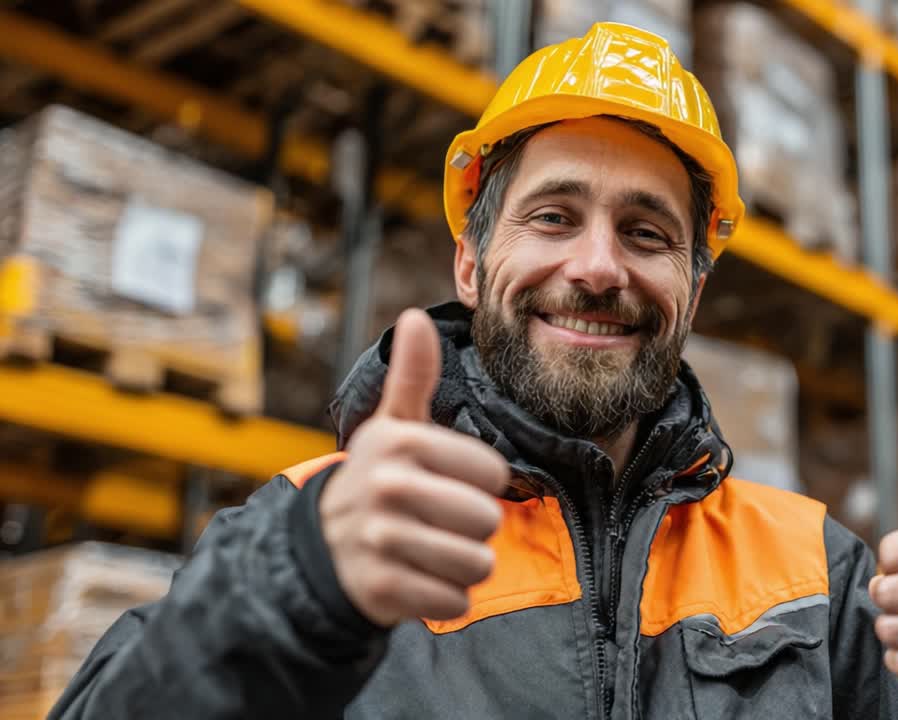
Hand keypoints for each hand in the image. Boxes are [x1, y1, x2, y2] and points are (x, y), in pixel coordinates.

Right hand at [320, 308, 509, 626]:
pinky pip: (453, 601)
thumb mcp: (392, 426)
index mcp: (401, 442)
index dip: (480, 484)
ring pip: (475, 563)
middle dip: (473, 529)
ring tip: (432, 550)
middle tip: (439, 523)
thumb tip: (415, 317)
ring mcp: (381, 538)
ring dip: (463, 565)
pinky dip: (444, 598)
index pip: (493, 473)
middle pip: (486, 520)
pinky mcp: (380, 588)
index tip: (448, 483)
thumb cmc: (376, 478)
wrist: (321, 544)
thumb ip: (414, 376)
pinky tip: (419, 579)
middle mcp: (387, 486)